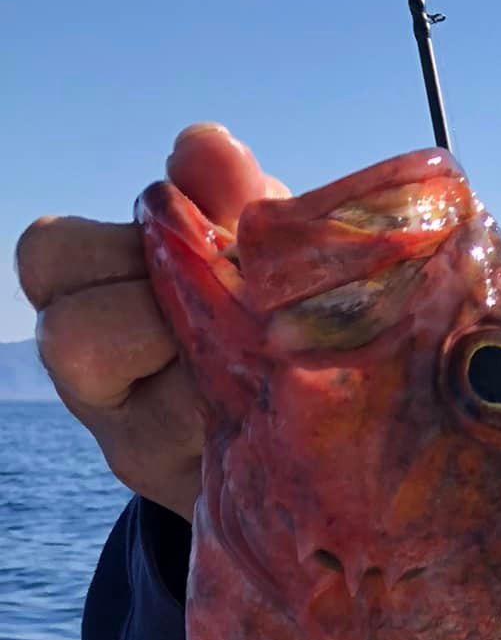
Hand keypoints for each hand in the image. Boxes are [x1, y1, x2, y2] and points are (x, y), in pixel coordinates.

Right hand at [15, 125, 287, 522]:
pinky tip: (297, 401)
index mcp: (82, 298)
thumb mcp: (248, 244)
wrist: (311, 424)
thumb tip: (202, 145)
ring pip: (152, 414)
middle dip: (165, 308)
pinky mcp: (191, 494)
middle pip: (72, 337)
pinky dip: (261, 421)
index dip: (121, 243)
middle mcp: (90, 381)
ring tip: (272, 355)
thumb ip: (223, 194)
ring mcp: (134, 447)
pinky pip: (214, 461)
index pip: (49, 257)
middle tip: (236, 308)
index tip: (195, 237)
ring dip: (215, 371)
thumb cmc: (265, 308)